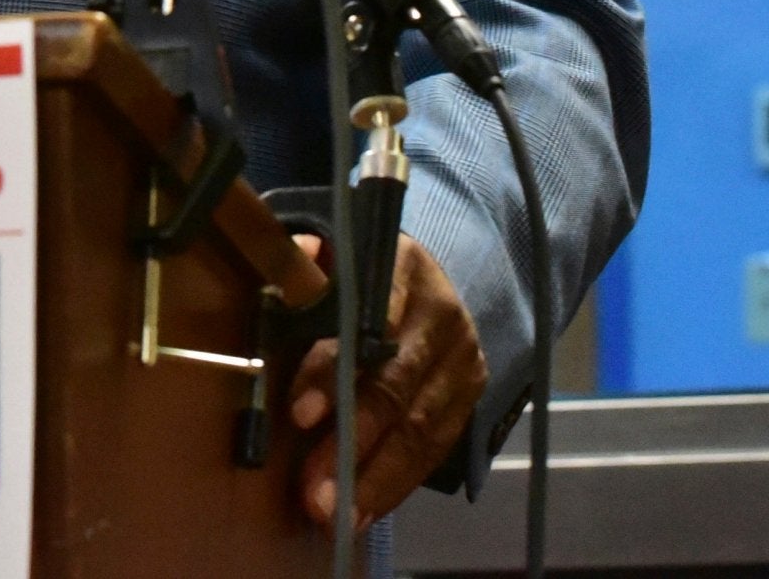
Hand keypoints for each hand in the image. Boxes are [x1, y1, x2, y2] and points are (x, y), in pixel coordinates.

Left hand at [287, 232, 487, 529]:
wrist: (428, 282)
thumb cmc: (359, 272)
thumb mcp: (336, 254)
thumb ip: (310, 261)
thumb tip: (297, 253)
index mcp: (404, 268)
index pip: (368, 324)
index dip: (334, 371)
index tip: (299, 416)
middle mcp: (443, 317)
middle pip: (396, 387)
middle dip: (352, 444)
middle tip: (314, 492)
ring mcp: (463, 362)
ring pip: (420, 429)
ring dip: (374, 480)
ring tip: (334, 515)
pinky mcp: (471, 398)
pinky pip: (435, 449)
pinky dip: (397, 484)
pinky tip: (364, 512)